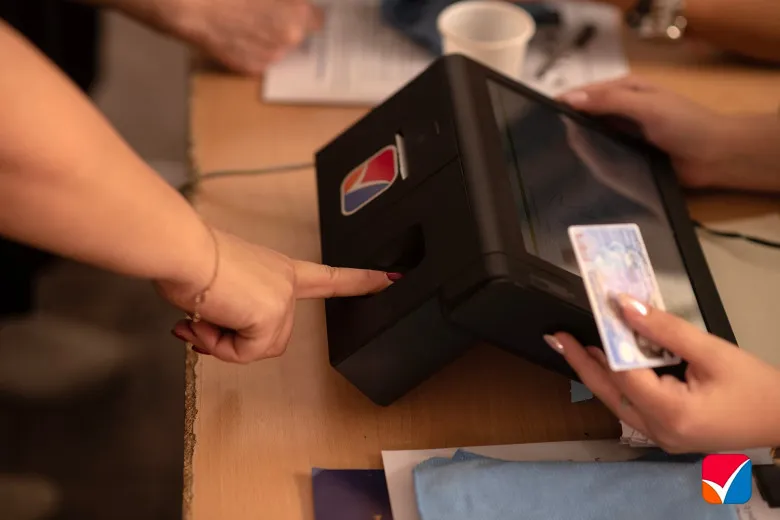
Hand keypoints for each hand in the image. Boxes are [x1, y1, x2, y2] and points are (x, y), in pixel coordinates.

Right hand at [142, 0, 322, 74]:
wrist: (190, 6)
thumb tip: (286, 3)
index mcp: (297, 14)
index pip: (317, 19)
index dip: (301, 11)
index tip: (292, 8)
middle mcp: (289, 39)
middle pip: (297, 34)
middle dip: (284, 24)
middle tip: (262, 10)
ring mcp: (269, 56)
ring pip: (278, 47)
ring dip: (268, 37)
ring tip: (243, 19)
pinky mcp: (249, 68)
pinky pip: (259, 58)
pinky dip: (251, 48)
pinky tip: (234, 32)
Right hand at [159, 228, 393, 362]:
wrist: (182, 251)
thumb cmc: (190, 259)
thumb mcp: (219, 287)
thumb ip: (228, 311)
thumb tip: (205, 332)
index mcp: (281, 269)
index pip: (330, 277)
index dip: (360, 281)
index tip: (390, 279)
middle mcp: (288, 282)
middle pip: (271, 337)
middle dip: (232, 339)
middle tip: (204, 320)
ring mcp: (283, 299)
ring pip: (256, 349)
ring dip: (222, 342)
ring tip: (202, 317)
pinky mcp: (271, 315)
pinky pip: (245, 353)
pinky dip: (219, 347)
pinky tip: (204, 323)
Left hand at [545, 294, 779, 452]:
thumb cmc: (756, 387)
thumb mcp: (712, 351)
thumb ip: (665, 329)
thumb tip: (625, 306)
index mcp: (670, 414)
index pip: (622, 374)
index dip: (603, 342)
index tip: (583, 320)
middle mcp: (659, 431)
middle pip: (608, 393)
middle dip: (581, 363)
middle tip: (557, 338)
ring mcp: (661, 437)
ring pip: (617, 403)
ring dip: (598, 373)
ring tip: (577, 345)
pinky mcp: (667, 434)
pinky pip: (632, 408)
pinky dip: (619, 384)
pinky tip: (610, 363)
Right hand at [559, 76, 779, 192]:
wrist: (716, 157)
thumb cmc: (686, 125)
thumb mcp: (647, 107)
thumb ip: (610, 102)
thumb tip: (570, 99)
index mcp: (626, 90)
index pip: (586, 93)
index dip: (564, 102)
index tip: (540, 114)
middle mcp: (622, 111)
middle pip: (586, 116)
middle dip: (568, 125)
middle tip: (543, 141)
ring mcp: (624, 135)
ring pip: (592, 138)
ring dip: (579, 146)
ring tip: (555, 159)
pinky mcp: (628, 156)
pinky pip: (603, 158)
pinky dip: (592, 162)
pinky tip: (578, 170)